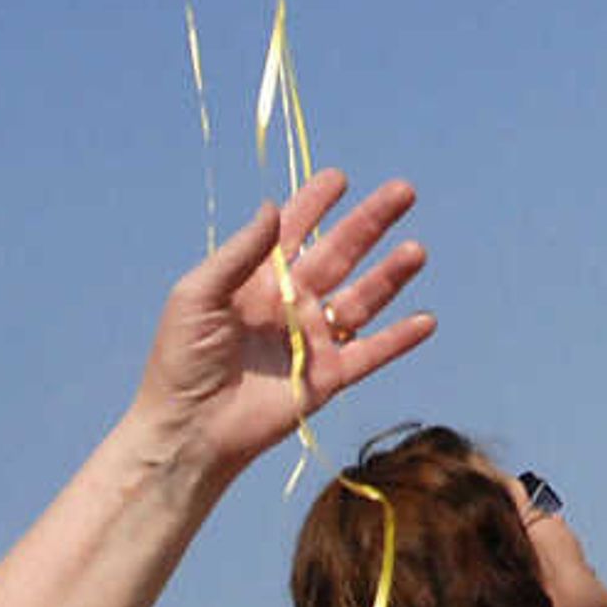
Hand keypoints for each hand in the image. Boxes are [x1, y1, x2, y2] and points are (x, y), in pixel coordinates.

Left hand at [136, 170, 431, 475]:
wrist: (189, 429)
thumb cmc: (181, 359)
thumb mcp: (199, 295)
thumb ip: (240, 252)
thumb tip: (273, 206)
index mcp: (257, 279)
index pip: (293, 230)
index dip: (315, 203)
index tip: (338, 177)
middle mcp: (290, 303)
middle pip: (340, 253)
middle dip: (370, 222)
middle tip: (403, 191)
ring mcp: (312, 340)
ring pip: (362, 299)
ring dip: (391, 275)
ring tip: (416, 250)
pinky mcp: (326, 378)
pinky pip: (371, 353)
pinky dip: (399, 339)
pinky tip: (425, 320)